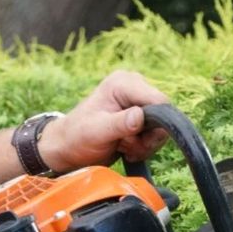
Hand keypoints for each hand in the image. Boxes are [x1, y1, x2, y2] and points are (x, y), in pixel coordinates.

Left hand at [38, 70, 170, 172]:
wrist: (68, 148)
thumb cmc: (76, 137)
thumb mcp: (96, 131)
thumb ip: (119, 123)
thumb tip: (140, 116)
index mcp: (123, 83)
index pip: (159, 100)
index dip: (155, 123)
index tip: (136, 139)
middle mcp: (134, 89)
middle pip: (164, 116)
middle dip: (148, 137)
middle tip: (126, 145)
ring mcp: (138, 104)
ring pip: (161, 129)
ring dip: (145, 145)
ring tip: (123, 146)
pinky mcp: (141, 118)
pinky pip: (156, 135)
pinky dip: (144, 147)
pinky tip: (126, 148)